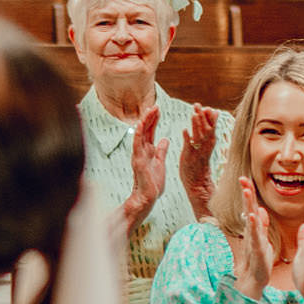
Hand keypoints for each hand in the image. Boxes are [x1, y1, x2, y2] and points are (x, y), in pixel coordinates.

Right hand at [120, 106, 169, 238]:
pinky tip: (141, 124)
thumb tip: (166, 139)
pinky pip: (137, 145)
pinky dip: (138, 134)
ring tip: (150, 110)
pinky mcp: (137, 161)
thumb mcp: (161, 163)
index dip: (154, 121)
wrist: (148, 198)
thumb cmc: (154, 184)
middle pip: (145, 130)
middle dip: (150, 117)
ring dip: (145, 122)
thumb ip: (162, 151)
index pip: (150, 132)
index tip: (158, 110)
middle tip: (155, 105)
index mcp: (148, 151)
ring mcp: (138, 155)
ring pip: (140, 134)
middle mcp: (141, 151)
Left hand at [178, 106, 219, 207]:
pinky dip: (188, 139)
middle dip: (202, 117)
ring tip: (193, 114)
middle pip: (206, 129)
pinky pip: (189, 147)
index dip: (209, 117)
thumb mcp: (206, 145)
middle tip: (198, 105)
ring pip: (199, 137)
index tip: (206, 107)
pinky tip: (184, 131)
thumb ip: (208, 129)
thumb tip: (212, 113)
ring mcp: (198, 152)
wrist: (198, 184)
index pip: (212, 127)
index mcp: (210, 143)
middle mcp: (206, 147)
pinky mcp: (190, 158)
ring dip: (197, 125)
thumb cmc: (199, 164)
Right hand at [231, 177, 275, 299]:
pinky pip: (255, 235)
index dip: (249, 192)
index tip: (245, 177)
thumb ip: (262, 224)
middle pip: (249, 208)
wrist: (256, 278)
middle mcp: (252, 230)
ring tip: (246, 191)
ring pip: (251, 218)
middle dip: (246, 192)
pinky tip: (253, 216)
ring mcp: (253, 239)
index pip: (252, 206)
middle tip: (242, 177)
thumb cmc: (259, 259)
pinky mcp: (257, 248)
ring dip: (248, 204)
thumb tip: (262, 210)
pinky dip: (254, 225)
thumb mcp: (262, 238)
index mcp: (255, 227)